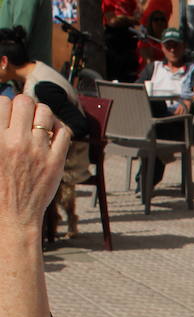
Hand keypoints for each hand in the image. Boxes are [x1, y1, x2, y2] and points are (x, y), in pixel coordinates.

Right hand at [0, 96, 69, 226]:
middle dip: (23, 106)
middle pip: (24, 102)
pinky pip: (64, 131)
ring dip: (42, 113)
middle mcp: (16, 142)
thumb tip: (2, 109)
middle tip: (24, 116)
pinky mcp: (56, 161)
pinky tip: (52, 134)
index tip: (8, 115)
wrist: (14, 215)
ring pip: (45, 112)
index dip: (5, 106)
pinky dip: (59, 127)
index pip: (2, 102)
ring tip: (38, 123)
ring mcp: (38, 151)